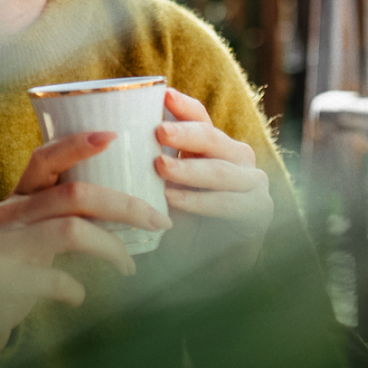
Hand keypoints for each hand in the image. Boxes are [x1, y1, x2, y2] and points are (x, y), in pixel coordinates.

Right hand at [0, 131, 172, 352]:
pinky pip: (54, 278)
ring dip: (111, 248)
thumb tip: (127, 208)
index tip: (114, 135)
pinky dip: (75, 288)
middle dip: (123, 205)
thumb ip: (64, 215)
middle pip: (74, 194)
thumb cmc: (13, 266)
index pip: (45, 157)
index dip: (77, 144)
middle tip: (158, 220)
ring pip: (70, 231)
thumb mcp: (32, 232)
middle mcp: (9, 212)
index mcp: (19, 196)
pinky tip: (79, 296)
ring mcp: (3, 244)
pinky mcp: (2, 277)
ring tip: (129, 266)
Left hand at [154, 88, 273, 273]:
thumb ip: (144, 162)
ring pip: (223, 169)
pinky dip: (201, 201)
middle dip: (185, 134)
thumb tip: (107, 131)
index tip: (162, 94)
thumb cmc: (170, 226)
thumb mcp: (153, 190)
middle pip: (213, 138)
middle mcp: (237, 158)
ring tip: (160, 169)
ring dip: (190, 169)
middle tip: (158, 133)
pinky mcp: (261, 211)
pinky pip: (231, 202)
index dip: (183, 106)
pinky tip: (175, 201)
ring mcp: (253, 184)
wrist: (194, 274)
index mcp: (212, 147)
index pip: (200, 118)